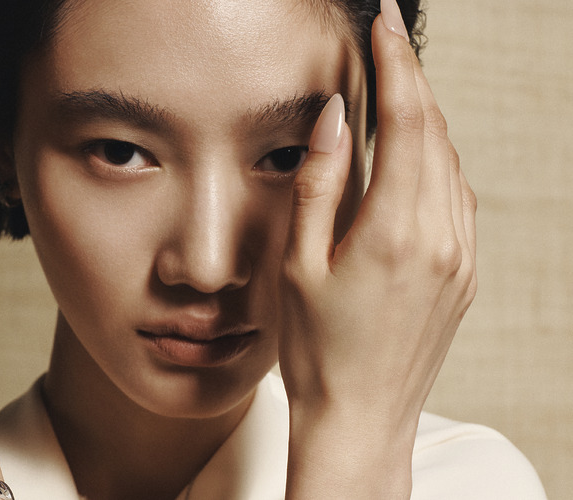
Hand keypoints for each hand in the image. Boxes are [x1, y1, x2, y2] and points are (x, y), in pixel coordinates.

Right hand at [279, 2, 476, 496]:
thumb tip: (333, 118)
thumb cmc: (319, 350)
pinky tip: (413, 159)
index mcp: (396, 230)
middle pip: (435, 132)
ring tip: (396, 93)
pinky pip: (459, 198)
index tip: (386, 24)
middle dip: (412, 80)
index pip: (406, 121)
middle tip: (388, 43)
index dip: (396, 63)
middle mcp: (442, 237)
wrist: (361, 418)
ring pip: (452, 162)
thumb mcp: (299, 264)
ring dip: (425, 120)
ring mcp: (462, 257)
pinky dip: (437, 162)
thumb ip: (318, 183)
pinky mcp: (466, 274)